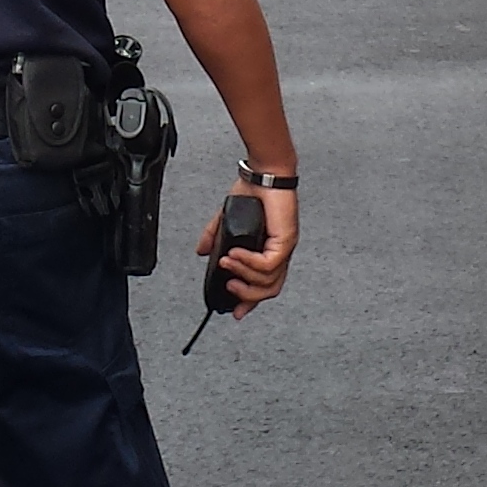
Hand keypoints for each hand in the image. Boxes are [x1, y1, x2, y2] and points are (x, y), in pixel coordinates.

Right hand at [194, 186, 298, 315]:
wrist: (264, 174)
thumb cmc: (251, 191)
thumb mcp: (226, 219)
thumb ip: (214, 236)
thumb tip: (201, 252)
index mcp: (269, 250)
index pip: (264, 284)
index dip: (250, 301)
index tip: (236, 312)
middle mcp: (280, 253)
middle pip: (270, 290)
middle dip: (248, 296)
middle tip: (229, 289)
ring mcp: (285, 248)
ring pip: (268, 281)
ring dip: (244, 276)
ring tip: (227, 264)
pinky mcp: (286, 241)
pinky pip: (267, 264)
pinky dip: (248, 263)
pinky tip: (235, 254)